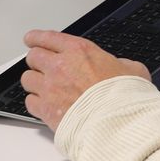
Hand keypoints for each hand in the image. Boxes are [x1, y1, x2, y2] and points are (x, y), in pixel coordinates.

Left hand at [18, 30, 150, 129]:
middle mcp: (60, 66)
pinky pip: (30, 102)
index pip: (48, 37)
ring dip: (34, 82)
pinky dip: (35, 103)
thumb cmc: (124, 97)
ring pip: (27, 79)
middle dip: (36, 60)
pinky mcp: (46, 110)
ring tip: (42, 87)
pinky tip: (44, 105)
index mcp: (79, 51)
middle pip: (33, 56)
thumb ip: (120, 64)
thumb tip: (121, 67)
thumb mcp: (132, 69)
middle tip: (40, 65)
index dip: (36, 37)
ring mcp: (50, 88)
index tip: (31, 39)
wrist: (117, 122)